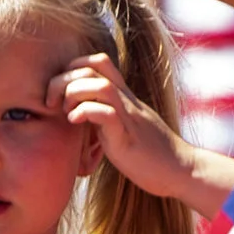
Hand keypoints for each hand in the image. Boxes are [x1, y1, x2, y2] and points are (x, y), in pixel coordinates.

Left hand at [52, 56, 233, 214]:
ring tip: (66, 112)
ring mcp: (128, 117)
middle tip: (52, 102)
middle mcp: (125, 101)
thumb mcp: (124, 128)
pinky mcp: (127, 137)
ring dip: (73, 94)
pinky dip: (84, 112)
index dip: (73, 67)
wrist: (180, 171)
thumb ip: (106, 117)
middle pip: (92, 67)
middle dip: (63, 79)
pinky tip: (76, 123)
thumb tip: (82, 115)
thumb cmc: (151, 155)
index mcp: (123, 97)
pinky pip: (105, 113)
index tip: (59, 91)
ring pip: (99, 86)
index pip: (98, 62)